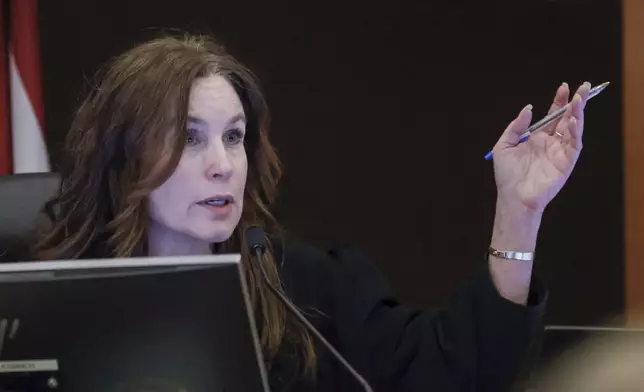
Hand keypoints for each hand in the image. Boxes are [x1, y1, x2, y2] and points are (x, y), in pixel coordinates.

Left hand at [492, 82, 590, 213]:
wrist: (513, 197)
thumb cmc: (507, 175)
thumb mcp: (504, 145)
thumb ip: (516, 126)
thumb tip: (528, 108)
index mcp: (537, 138)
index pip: (552, 116)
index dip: (558, 101)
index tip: (563, 87)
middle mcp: (551, 143)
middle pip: (566, 118)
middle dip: (576, 102)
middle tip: (583, 86)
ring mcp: (560, 152)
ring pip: (573, 129)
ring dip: (578, 114)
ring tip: (580, 99)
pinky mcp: (566, 163)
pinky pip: (574, 145)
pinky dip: (575, 132)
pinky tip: (573, 120)